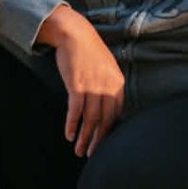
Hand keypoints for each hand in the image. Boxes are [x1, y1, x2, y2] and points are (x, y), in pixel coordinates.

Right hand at [36, 5, 123, 157]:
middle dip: (98, 140)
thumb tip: (107, 106)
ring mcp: (93, 86)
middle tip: (92, 154)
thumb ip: (109, 86)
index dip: (109, 130)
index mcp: (117, 83)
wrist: (74, 34)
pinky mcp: (77, 86)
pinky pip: (75, 111)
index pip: (116, 113)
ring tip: (79, 150)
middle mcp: (108, 86)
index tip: (102, 141)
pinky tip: (69, 135)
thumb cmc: (89, 51)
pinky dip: (72, 125)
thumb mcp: (106, 67)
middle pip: (105, 120)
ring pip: (90, 119)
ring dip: (84, 138)